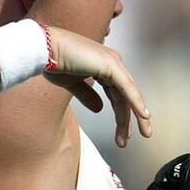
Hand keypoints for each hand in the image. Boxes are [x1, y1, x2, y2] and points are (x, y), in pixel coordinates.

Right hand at [43, 26, 150, 146]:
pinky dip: (136, 102)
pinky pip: (127, 88)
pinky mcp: (111, 64)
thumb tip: (99, 109)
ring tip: (143, 133)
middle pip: (126, 95)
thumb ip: (87, 95)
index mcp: (104, 65)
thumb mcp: (73, 84)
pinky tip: (143, 116)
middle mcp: (112, 62)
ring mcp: (113, 62)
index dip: (121, 114)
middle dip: (128, 119)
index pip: (118, 94)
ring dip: (137, 115)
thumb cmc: (55, 62)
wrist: (45, 49)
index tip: (123, 134)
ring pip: (130, 93)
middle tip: (127, 139)